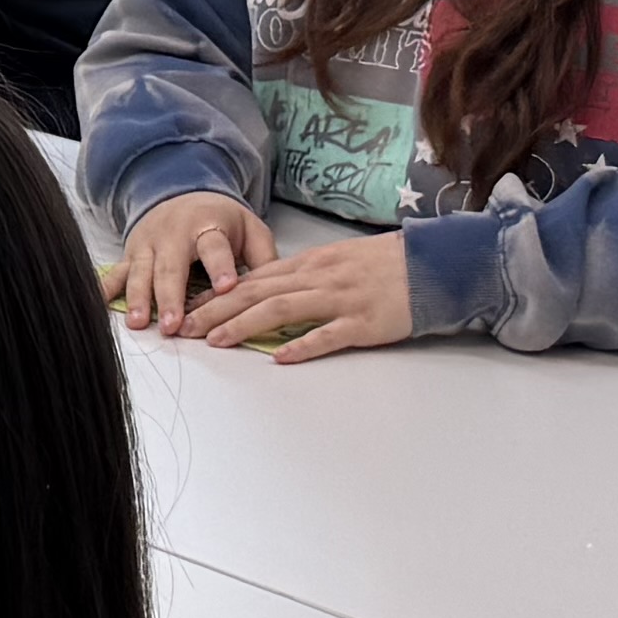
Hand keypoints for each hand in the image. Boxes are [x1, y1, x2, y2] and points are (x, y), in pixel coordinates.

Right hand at [114, 190, 267, 330]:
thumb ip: (265, 258)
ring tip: (140, 323)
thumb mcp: (250, 229)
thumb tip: (279, 290)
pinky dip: (106, 289)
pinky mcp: (131, 253)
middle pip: (171, 266)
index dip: (220, 266)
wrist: (182, 194)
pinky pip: (116, 272)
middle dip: (171, 296)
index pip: (214, 247)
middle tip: (173, 325)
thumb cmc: (221, 221)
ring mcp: (148, 243)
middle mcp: (174, 233)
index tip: (227, 287)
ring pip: (141, 271)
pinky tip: (99, 305)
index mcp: (208, 225)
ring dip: (138, 298)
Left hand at [188, 231, 414, 360]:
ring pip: (284, 309)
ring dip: (246, 325)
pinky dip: (303, 345)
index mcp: (311, 264)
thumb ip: (303, 276)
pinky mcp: (364, 322)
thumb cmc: (384, 265)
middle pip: (258, 293)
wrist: (432, 265)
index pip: (254, 279)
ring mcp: (341, 300)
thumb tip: (266, 292)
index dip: (219, 294)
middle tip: (185, 328)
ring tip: (217, 340)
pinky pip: (328, 334)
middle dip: (217, 311)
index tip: (189, 307)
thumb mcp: (337, 261)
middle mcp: (320, 278)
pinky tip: (280, 357)